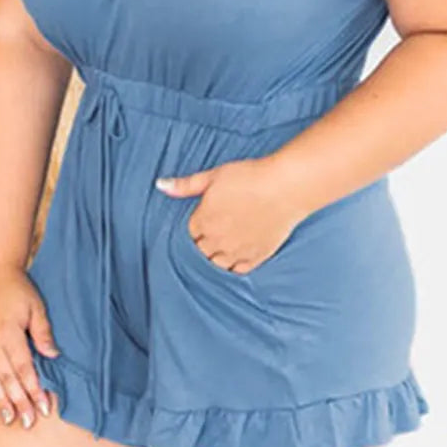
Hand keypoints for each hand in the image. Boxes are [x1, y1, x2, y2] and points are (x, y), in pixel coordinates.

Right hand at [0, 265, 60, 427]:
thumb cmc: (15, 287)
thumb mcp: (36, 306)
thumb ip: (43, 333)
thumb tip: (53, 357)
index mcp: (9, 334)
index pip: (24, 370)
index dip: (34, 391)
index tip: (44, 408)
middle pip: (7, 380)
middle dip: (20, 403)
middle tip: (29, 422)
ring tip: (8, 420)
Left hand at [155, 156, 306, 274]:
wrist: (286, 187)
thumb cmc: (250, 177)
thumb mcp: (213, 176)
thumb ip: (185, 185)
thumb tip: (160, 185)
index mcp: (203, 221)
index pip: (188, 235)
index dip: (194, 228)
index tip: (201, 222)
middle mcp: (217, 241)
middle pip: (199, 252)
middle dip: (202, 244)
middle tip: (212, 234)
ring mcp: (237, 251)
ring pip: (216, 265)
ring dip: (215, 258)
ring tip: (222, 246)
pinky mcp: (256, 257)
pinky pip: (238, 270)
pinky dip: (234, 266)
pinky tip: (236, 257)